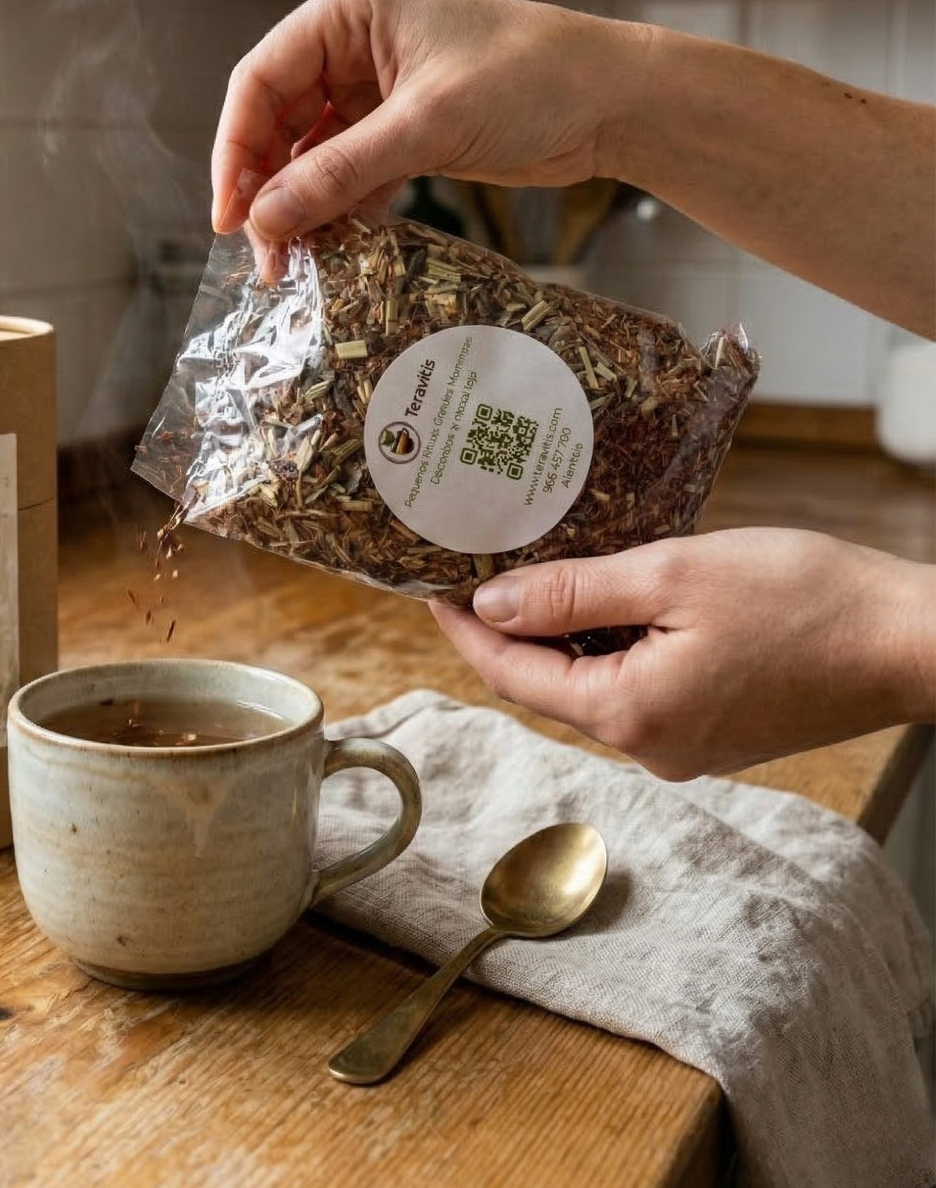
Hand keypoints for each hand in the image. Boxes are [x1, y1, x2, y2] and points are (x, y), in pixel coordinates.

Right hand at [210, 0, 649, 244]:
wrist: (614, 102)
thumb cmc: (533, 79)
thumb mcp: (427, 125)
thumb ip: (339, 172)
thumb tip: (266, 221)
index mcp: (349, 10)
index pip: (261, 79)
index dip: (235, 150)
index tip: (230, 216)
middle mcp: (354, 43)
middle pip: (278, 121)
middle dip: (268, 189)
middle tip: (264, 255)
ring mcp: (378, 88)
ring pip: (311, 154)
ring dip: (302, 207)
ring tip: (294, 264)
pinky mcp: (403, 128)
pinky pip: (349, 172)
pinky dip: (340, 209)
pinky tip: (334, 248)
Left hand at [429, 529, 935, 779]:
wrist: (914, 640)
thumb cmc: (805, 600)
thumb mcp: (673, 576)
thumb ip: (573, 593)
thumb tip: (492, 607)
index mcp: (630, 713)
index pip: (514, 677)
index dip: (465, 633)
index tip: (430, 593)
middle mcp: (651, 745)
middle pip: (549, 687)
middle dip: (508, 633)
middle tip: (475, 573)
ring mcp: (686, 745)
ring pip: (593, 687)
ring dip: (560, 637)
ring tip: (534, 576)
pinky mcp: (715, 731)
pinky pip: (637, 689)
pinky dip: (609, 648)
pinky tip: (605, 603)